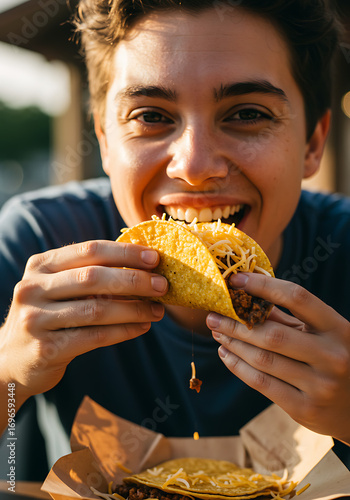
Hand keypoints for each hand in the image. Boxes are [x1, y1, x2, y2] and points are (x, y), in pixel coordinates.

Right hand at [0, 240, 167, 401]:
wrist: (11, 359)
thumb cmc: (48, 316)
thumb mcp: (58, 288)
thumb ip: (90, 275)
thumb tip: (144, 267)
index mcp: (41, 265)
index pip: (90, 250)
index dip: (125, 253)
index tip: (155, 258)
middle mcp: (33, 288)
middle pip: (94, 277)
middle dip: (135, 280)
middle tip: (163, 286)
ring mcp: (36, 319)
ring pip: (97, 310)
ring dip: (135, 309)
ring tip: (158, 311)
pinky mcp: (46, 349)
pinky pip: (95, 337)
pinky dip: (124, 331)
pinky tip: (142, 327)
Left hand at [207, 272, 349, 444]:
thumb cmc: (336, 359)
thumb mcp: (323, 333)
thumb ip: (290, 318)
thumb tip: (247, 296)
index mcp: (339, 329)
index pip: (298, 297)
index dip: (263, 285)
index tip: (235, 280)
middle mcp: (332, 356)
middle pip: (271, 334)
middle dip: (235, 323)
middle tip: (213, 315)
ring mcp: (320, 386)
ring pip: (263, 359)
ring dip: (233, 343)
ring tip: (217, 333)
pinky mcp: (305, 409)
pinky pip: (262, 384)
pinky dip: (238, 367)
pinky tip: (226, 354)